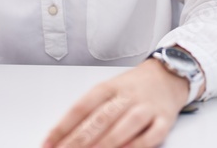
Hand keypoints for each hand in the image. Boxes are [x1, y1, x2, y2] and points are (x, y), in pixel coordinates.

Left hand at [43, 59, 189, 147]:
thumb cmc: (133, 87)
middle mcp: (127, 96)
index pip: (81, 108)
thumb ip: (88, 111)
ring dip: (105, 144)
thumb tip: (62, 135)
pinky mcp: (164, 119)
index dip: (62, 128)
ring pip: (124, 126)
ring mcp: (147, 108)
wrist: (168, 76)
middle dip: (79, 141)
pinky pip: (151, 135)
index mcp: (108, 87)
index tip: (48, 144)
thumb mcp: (108, 90)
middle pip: (100, 119)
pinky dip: (137, 146)